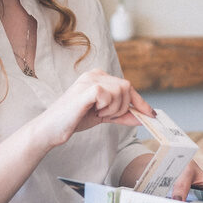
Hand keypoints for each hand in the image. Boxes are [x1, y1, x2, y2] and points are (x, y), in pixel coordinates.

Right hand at [37, 69, 154, 148]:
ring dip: (112, 109)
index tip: (151, 114)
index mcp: (98, 76)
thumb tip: (142, 117)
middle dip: (122, 108)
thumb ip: (121, 114)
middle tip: (104, 115)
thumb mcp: (103, 115)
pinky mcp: (89, 87)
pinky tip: (92, 110)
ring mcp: (91, 78)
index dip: (140, 101)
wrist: (51, 129)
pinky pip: (110, 96)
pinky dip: (105, 108)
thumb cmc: (74, 120)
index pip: (127, 86)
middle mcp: (95, 73)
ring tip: (95, 113)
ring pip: (121, 93)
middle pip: (127, 88)